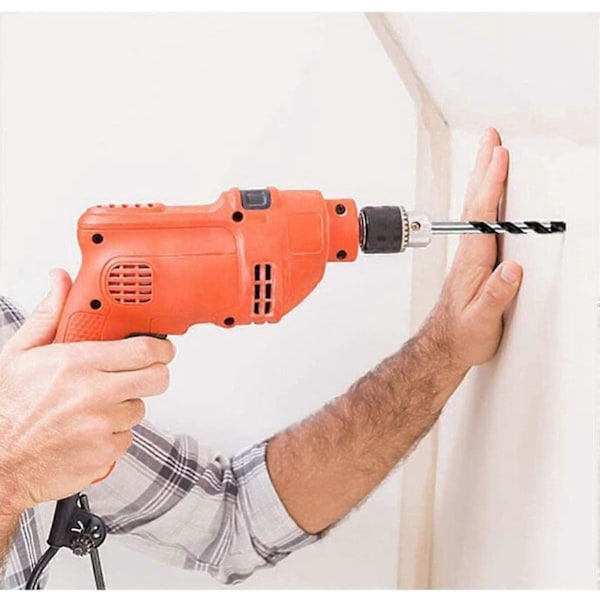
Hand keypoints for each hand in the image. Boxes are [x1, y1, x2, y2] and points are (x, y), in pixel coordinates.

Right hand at [0, 269, 174, 512]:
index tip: (161, 348)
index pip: (142, 350)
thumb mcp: (20, 353)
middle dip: (155, 373)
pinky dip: (114, 433)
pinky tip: (89, 430)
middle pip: (156, 378)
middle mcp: (92, 393)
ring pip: (140, 407)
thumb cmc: (8, 408)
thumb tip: (60, 281)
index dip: (160, 348)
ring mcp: (101, 424)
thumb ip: (49, 315)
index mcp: (75, 363)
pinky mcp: (105, 452)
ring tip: (96, 405)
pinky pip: (128, 436)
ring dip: (126, 405)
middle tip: (144, 373)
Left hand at [423, 128, 522, 371]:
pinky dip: (485, 197)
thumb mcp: (482, 319)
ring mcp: (470, 254)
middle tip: (491, 138)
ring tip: (490, 152)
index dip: (491, 184)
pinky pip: (479, 219)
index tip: (499, 158)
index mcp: (472, 260)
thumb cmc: (461, 333)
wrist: (444, 345)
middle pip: (476, 201)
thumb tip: (511, 268)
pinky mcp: (474, 259)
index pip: (482, 214)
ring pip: (476, 207)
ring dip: (483, 177)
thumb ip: (496, 294)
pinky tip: (490, 192)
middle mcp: (469, 252)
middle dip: (484, 167)